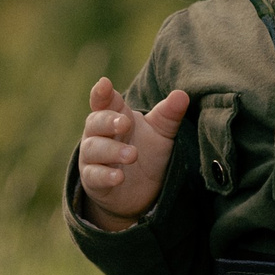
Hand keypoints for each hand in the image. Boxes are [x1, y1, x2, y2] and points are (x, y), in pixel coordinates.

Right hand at [78, 77, 188, 228]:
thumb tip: (182, 95)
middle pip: (95, 122)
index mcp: (113, 115)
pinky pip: (93, 176)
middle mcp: (98, 134)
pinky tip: (118, 177)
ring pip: (93, 149)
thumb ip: (169, 114)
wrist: (141, 191)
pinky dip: (105, 176)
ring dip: (112, 151)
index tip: (105, 83)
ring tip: (132, 154)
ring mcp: (92, 157)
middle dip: (108, 121)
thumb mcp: (161, 132)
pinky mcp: (93, 180)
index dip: (102, 92)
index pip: (104, 100)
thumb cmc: (147, 152)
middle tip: (125, 123)